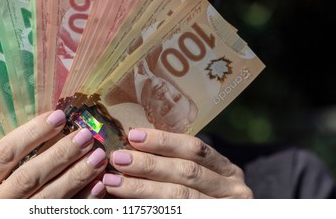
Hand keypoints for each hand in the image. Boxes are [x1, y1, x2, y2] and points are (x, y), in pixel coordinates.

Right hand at [0, 110, 107, 198]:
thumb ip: (7, 162)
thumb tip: (51, 125)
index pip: (3, 154)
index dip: (32, 133)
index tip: (58, 116)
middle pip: (29, 176)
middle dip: (60, 154)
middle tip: (85, 135)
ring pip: (48, 199)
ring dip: (76, 176)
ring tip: (98, 156)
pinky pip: (62, 215)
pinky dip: (82, 201)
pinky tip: (98, 185)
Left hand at [102, 128, 252, 197]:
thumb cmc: (201, 199)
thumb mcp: (200, 179)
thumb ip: (174, 164)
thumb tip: (133, 144)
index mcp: (227, 171)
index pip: (195, 149)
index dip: (164, 141)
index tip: (133, 135)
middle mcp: (232, 190)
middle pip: (186, 172)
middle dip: (148, 164)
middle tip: (118, 158)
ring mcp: (223, 210)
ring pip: (179, 197)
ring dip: (141, 188)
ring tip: (113, 181)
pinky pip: (176, 215)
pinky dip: (147, 208)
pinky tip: (125, 205)